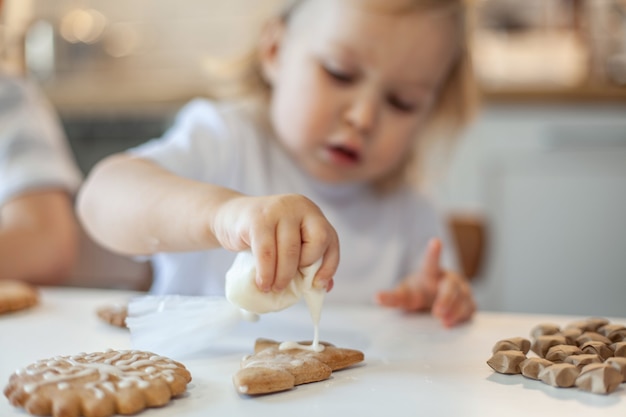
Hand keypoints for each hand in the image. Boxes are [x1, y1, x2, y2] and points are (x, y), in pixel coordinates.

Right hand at [213, 194, 338, 292]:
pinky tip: (262, 283)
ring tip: (272, 288)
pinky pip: (267, 252)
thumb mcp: (289, 242)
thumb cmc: (264, 235)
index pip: (330, 240)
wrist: (229, 216)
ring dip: (282, 277)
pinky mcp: (257, 219)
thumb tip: (325, 286)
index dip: (328, 266)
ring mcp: (279, 209)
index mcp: (311, 212)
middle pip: (316, 243)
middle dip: (304, 269)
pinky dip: (266, 273)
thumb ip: (307, 260)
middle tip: (287, 284)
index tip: (316, 285)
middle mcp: (299, 206)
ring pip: (291, 251)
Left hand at [375, 238, 474, 327]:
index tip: (435, 241)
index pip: (431, 262)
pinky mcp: (468, 304)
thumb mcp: (404, 295)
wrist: (433, 301)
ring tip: (444, 322)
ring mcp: (461, 291)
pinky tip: (453, 323)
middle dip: (445, 299)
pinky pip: (469, 308)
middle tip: (437, 313)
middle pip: (450, 286)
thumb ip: (391, 297)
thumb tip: (376, 298)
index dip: (433, 252)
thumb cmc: (418, 293)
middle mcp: (448, 279)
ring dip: (454, 310)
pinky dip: (462, 316)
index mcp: (430, 274)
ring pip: (462, 298)